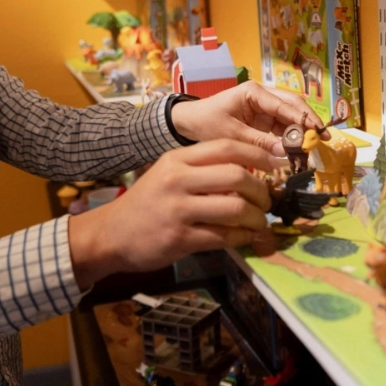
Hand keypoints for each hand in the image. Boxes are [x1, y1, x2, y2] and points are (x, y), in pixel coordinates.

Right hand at [68, 139, 275, 287]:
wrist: (111, 234)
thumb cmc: (147, 202)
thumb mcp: (167, 173)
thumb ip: (201, 169)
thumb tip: (249, 171)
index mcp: (177, 159)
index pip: (226, 147)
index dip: (257, 154)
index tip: (274, 164)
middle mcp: (178, 180)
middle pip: (236, 175)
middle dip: (261, 190)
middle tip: (267, 200)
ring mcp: (178, 210)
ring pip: (235, 208)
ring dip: (256, 217)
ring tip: (260, 222)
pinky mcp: (180, 239)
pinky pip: (225, 237)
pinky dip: (244, 237)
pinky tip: (247, 237)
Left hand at [170, 81, 328, 156]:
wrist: (189, 123)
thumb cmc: (207, 122)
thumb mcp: (231, 134)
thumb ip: (258, 142)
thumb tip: (285, 152)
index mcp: (254, 92)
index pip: (284, 104)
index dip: (303, 119)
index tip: (318, 132)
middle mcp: (263, 96)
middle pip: (293, 106)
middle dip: (309, 121)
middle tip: (324, 139)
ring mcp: (264, 108)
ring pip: (290, 117)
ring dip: (302, 131)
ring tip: (315, 147)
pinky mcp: (263, 120)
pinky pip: (282, 127)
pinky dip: (291, 138)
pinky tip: (300, 151)